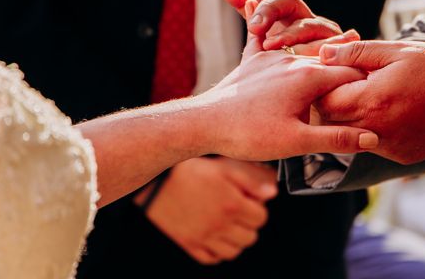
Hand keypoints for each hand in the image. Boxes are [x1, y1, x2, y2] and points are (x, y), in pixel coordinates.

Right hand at [137, 157, 276, 264]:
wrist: (151, 184)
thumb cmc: (186, 171)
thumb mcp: (222, 165)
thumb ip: (251, 178)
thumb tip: (272, 192)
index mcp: (231, 205)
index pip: (261, 217)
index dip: (258, 206)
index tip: (250, 199)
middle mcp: (220, 226)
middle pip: (250, 237)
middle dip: (249, 223)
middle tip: (239, 208)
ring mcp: (204, 239)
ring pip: (234, 251)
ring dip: (236, 237)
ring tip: (228, 221)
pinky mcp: (189, 246)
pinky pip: (212, 259)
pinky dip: (217, 249)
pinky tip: (214, 233)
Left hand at [198, 27, 379, 160]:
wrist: (203, 123)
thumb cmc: (249, 134)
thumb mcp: (296, 142)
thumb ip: (335, 138)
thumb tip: (372, 137)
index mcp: (308, 77)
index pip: (350, 74)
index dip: (367, 80)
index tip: (383, 85)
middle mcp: (292, 61)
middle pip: (331, 58)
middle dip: (351, 62)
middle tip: (372, 64)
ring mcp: (271, 58)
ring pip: (305, 48)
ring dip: (323, 50)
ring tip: (346, 38)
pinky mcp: (253, 62)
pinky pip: (262, 36)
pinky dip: (265, 23)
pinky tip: (254, 3)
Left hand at [223, 0, 356, 54]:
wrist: (314, 94)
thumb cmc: (286, 66)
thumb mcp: (265, 41)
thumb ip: (251, 16)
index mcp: (288, 12)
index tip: (247, 4)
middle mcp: (306, 17)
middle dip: (270, 10)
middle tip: (253, 27)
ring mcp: (325, 32)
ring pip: (307, 25)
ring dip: (288, 34)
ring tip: (270, 47)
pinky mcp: (341, 50)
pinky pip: (329, 47)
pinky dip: (316, 50)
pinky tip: (302, 57)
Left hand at [316, 41, 424, 164]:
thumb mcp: (398, 51)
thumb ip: (357, 53)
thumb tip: (324, 54)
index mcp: (372, 101)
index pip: (325, 100)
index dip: (324, 86)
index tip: (336, 73)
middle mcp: (375, 130)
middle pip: (331, 121)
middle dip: (333, 102)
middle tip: (348, 83)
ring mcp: (387, 146)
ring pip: (348, 134)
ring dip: (350, 116)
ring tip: (369, 95)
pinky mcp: (398, 155)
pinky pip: (370, 143)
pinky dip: (369, 127)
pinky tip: (387, 110)